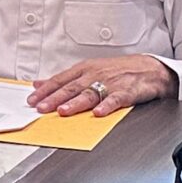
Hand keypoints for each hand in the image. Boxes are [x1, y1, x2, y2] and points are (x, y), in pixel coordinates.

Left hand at [28, 55, 175, 114]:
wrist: (149, 69)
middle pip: (71, 88)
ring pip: (90, 94)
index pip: (60, 80)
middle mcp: (95, 75)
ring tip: (63, 111)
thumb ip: (64, 78)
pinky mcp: (126, 92)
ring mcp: (110, 83)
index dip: (46, 90)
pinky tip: (98, 113)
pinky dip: (106, 106)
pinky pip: (115, 100)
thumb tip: (39, 84)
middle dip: (55, 98)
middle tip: (41, 108)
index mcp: (85, 69)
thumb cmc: (118, 70)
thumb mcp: (89, 69)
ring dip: (75, 103)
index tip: (32, 100)